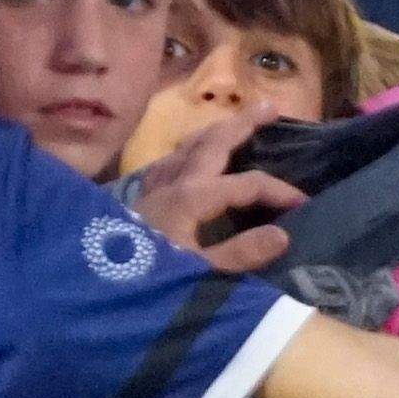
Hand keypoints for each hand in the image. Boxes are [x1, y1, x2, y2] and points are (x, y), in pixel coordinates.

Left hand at [126, 114, 301, 274]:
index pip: (246, 184)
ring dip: (214, 132)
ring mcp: (153, 188)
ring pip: (186, 147)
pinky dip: (184, 153)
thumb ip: (241, 254)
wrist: (95, 290)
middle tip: (270, 107)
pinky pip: (167, 164)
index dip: (278, 191)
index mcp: (192, 197)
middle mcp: (173, 183)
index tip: (303, 204)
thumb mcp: (200, 275)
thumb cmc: (147, 282)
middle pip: (213, 143)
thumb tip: (282, 234)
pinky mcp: (140, 200)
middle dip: (243, 124)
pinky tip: (186, 159)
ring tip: (233, 125)